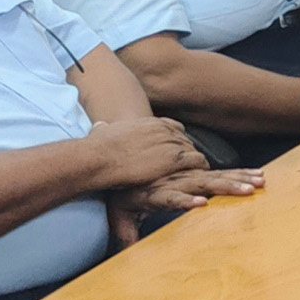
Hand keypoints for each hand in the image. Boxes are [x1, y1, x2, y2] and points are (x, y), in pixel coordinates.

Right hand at [80, 114, 205, 191]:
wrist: (100, 158)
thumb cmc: (98, 148)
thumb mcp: (102, 131)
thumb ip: (104, 128)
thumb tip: (100, 126)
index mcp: (149, 123)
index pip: (173, 128)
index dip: (176, 140)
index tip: (175, 151)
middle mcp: (163, 130)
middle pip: (185, 140)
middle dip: (187, 153)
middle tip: (189, 166)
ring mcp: (170, 143)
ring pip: (194, 150)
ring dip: (196, 161)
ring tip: (198, 172)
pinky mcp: (174, 159)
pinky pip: (197, 161)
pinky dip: (200, 167)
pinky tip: (201, 175)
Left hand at [106, 164, 262, 245]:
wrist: (124, 166)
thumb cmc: (124, 198)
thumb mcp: (121, 219)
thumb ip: (125, 237)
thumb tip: (125, 257)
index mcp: (156, 194)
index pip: (170, 197)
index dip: (183, 200)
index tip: (200, 203)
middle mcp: (176, 182)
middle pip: (202, 184)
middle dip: (226, 187)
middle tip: (248, 191)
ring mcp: (188, 176)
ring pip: (216, 177)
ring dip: (239, 180)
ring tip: (259, 183)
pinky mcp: (196, 174)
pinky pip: (220, 173)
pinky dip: (240, 174)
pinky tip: (258, 175)